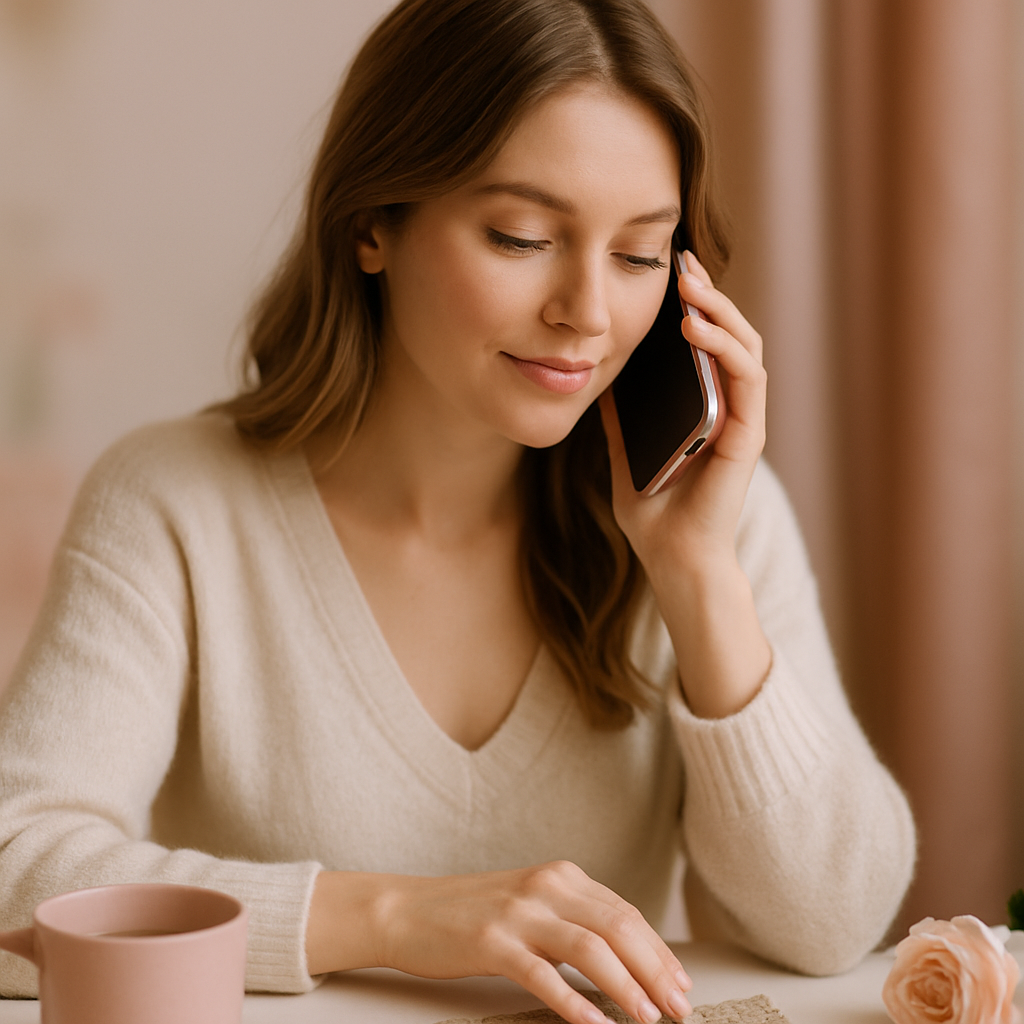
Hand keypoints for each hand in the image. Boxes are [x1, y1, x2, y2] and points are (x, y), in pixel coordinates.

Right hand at [308, 863, 692, 1022]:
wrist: (409, 910)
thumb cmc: (473, 913)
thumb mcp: (531, 903)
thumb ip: (574, 919)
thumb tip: (629, 959)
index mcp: (561, 876)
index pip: (625, 913)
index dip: (659, 952)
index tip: (681, 985)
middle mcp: (545, 886)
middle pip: (617, 927)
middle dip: (655, 971)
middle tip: (680, 1009)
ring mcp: (518, 913)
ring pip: (590, 947)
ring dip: (626, 986)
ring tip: (647, 1018)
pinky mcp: (492, 943)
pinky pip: (543, 975)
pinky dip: (574, 1003)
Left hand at [598, 250, 765, 570]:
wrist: (672, 558)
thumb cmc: (653, 512)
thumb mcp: (624, 451)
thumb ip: (618, 416)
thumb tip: (597, 375)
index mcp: (703, 406)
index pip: (705, 342)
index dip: (692, 304)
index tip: (666, 270)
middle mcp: (728, 405)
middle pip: (729, 333)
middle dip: (708, 293)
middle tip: (682, 259)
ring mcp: (742, 418)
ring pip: (745, 346)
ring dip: (720, 310)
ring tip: (689, 284)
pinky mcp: (748, 434)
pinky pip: (747, 378)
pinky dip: (724, 348)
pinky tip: (695, 328)